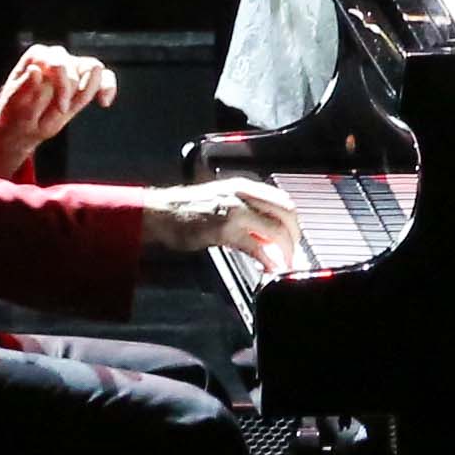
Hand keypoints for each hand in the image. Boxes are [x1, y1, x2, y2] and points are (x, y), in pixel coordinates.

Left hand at [0, 41, 118, 169]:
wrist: (22, 126)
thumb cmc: (16, 114)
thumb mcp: (14, 106)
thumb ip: (24, 88)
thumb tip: (35, 70)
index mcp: (36, 56)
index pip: (58, 63)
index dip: (63, 86)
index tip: (60, 107)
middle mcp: (55, 55)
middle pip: (75, 67)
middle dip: (71, 92)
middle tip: (60, 111)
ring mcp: (72, 65)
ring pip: (93, 68)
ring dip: (88, 91)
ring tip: (72, 108)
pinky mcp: (85, 77)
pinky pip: (105, 76)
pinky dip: (107, 88)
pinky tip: (104, 102)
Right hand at [142, 178, 302, 269]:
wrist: (160, 213)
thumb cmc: (187, 209)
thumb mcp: (223, 201)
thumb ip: (247, 213)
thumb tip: (269, 234)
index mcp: (244, 186)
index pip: (283, 200)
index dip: (294, 221)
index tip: (295, 236)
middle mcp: (243, 195)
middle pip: (286, 213)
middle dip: (295, 236)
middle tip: (294, 252)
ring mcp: (234, 212)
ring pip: (275, 230)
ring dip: (285, 250)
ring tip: (285, 263)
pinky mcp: (224, 231)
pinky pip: (256, 246)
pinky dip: (268, 259)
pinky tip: (269, 267)